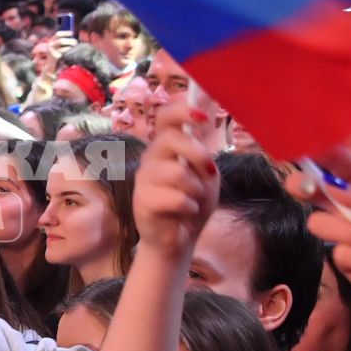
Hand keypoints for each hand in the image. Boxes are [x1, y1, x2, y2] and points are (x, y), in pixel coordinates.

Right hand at [130, 102, 218, 256]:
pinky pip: (176, 198)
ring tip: (194, 200)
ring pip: (177, 172)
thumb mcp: (206, 176)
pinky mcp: (142, 200)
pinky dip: (190, 206)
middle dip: (197, 154)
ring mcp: (143, 178)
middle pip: (171, 139)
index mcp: (166, 147)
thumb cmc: (192, 203)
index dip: (182, 110)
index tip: (202, 116)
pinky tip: (185, 212)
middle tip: (208, 171)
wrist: (178, 239)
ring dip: (196, 189)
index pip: (165, 117)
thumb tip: (199, 131)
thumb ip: (202, 154)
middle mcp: (151, 158)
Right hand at [287, 149, 350, 331]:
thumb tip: (333, 187)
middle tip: (306, 189)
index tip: (301, 148)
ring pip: (321, 225)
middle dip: (304, 186)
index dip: (317, 152)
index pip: (338, 161)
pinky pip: (340, 256)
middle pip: (312, 189)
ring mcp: (348, 234)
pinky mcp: (349, 263)